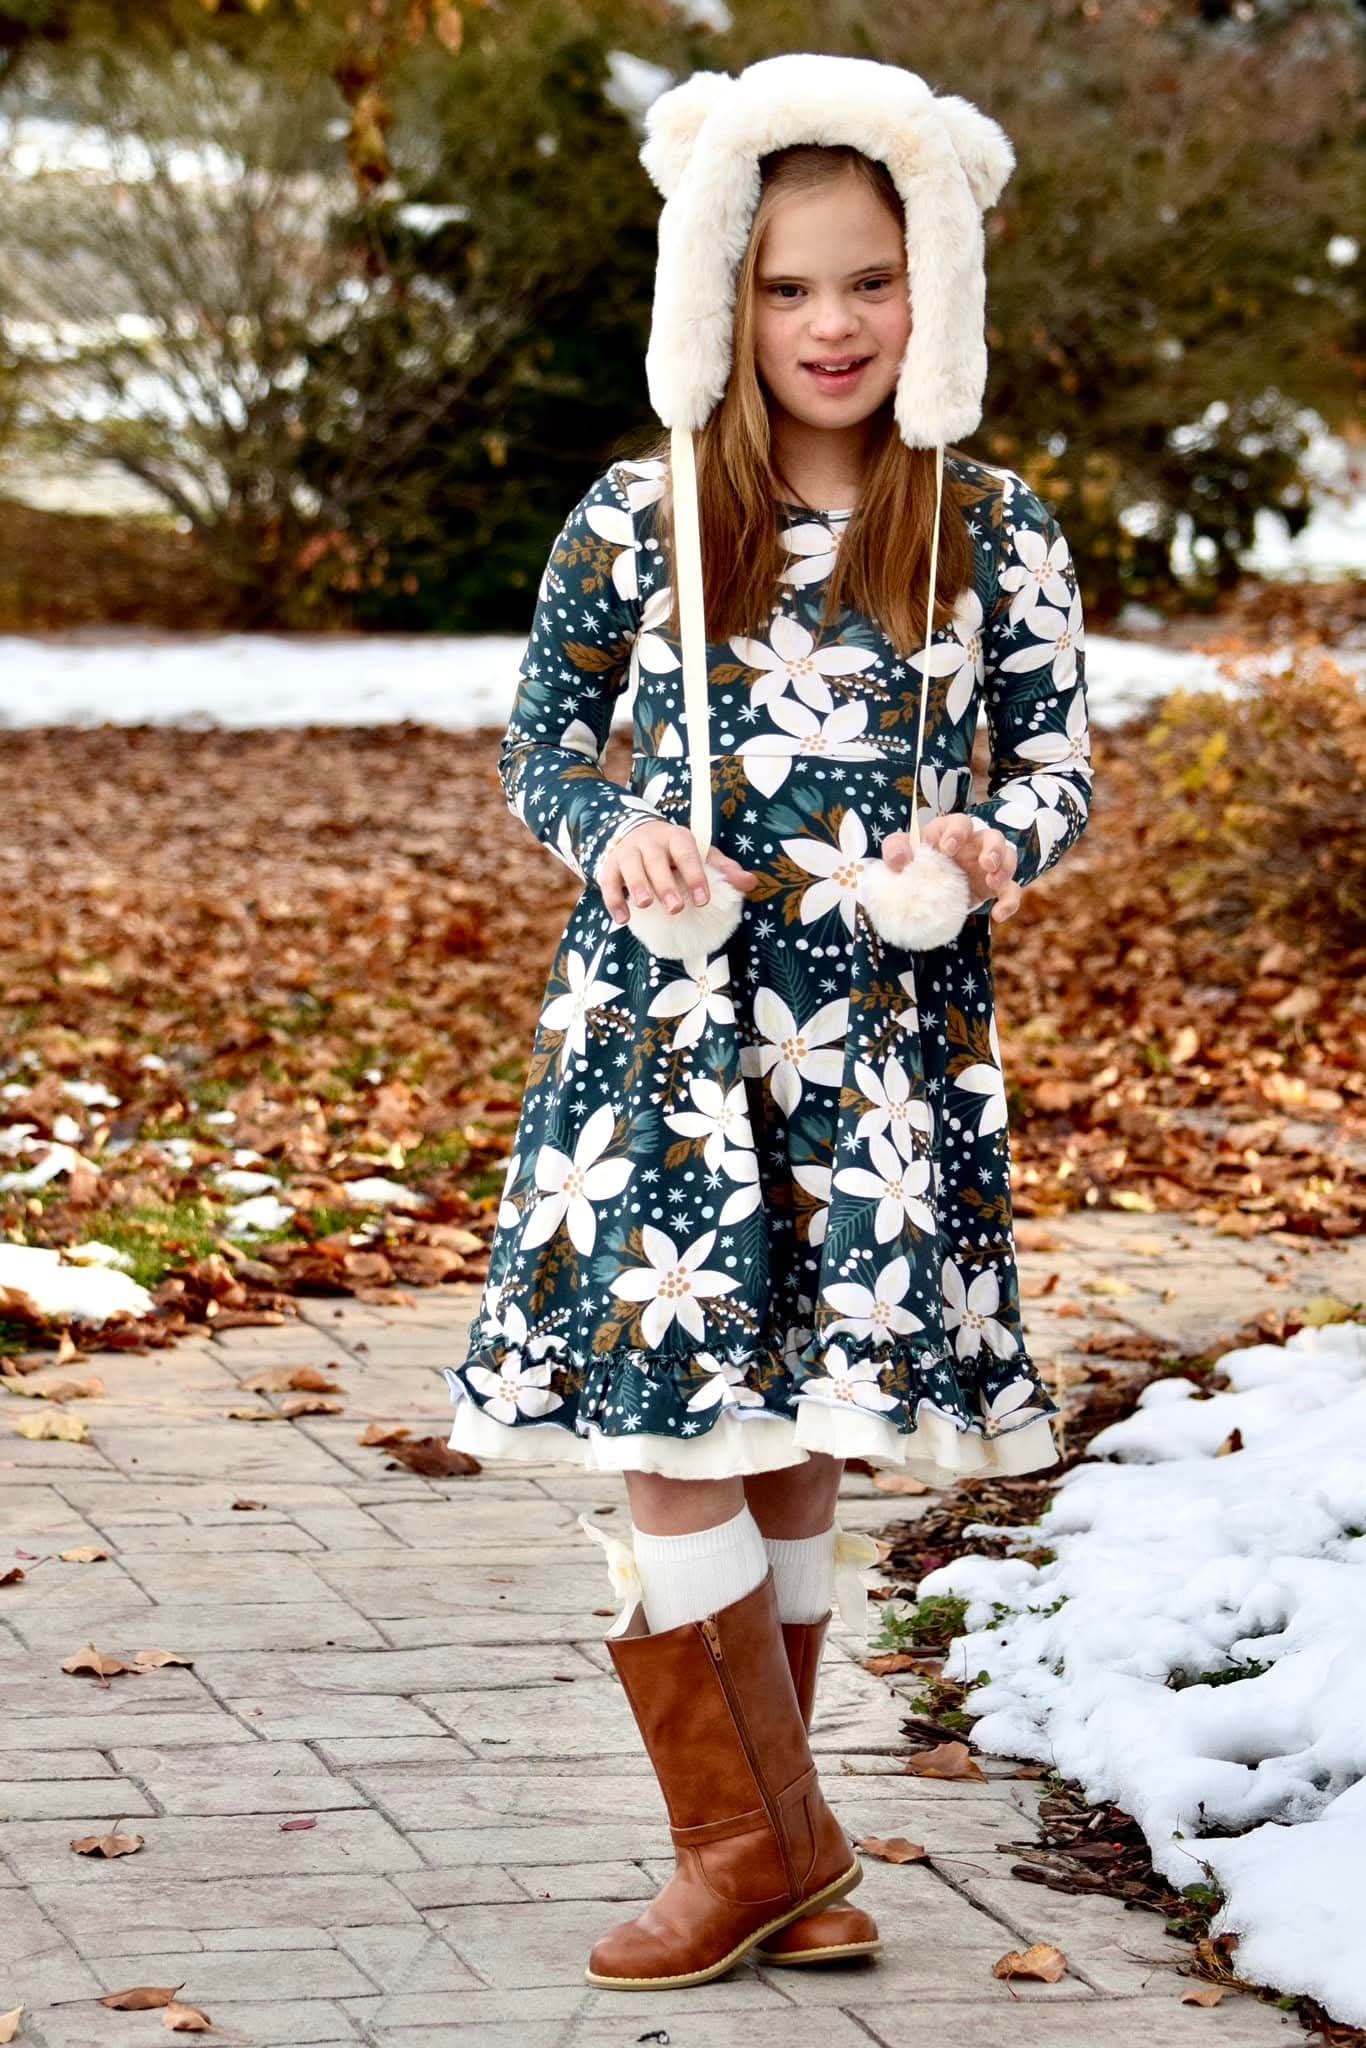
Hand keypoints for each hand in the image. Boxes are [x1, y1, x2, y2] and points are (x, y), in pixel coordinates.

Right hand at [597, 821, 759, 925]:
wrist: (636, 833)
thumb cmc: (675, 852)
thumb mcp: (700, 854)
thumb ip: (724, 870)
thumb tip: (751, 883)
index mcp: (676, 838)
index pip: (687, 854)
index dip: (695, 876)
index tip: (703, 900)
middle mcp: (650, 842)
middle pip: (656, 861)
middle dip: (665, 884)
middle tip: (676, 907)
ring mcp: (628, 852)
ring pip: (630, 867)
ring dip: (637, 886)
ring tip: (646, 905)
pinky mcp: (610, 866)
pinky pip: (608, 882)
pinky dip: (614, 900)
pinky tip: (624, 919)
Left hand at [881, 813, 1022, 924]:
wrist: (922, 891)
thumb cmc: (913, 863)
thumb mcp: (899, 853)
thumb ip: (895, 849)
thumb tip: (897, 859)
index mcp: (950, 832)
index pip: (960, 822)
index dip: (957, 832)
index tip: (948, 848)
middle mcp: (973, 844)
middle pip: (993, 836)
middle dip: (993, 848)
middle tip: (985, 863)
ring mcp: (987, 865)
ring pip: (1009, 857)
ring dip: (1006, 869)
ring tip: (994, 883)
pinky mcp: (994, 886)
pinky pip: (1011, 890)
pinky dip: (1010, 902)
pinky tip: (999, 915)